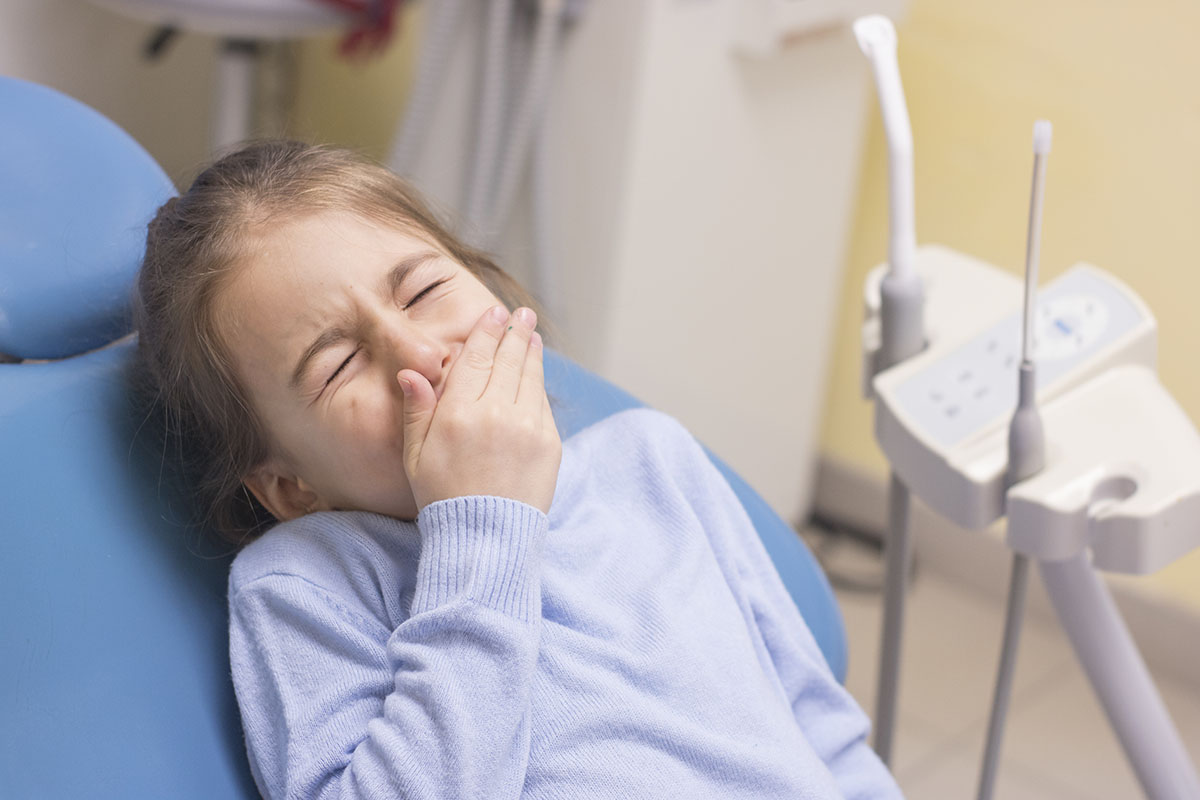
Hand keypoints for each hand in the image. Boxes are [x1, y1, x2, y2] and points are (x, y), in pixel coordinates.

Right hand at [397, 305, 561, 514]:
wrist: (486, 540)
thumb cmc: (444, 498)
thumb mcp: (416, 456)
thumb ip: (417, 410)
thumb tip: (412, 371)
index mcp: (459, 413)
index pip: (475, 358)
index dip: (485, 332)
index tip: (493, 313)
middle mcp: (496, 413)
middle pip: (508, 359)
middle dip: (515, 332)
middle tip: (521, 315)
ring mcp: (528, 426)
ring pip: (530, 376)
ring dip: (531, 351)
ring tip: (532, 334)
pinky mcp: (549, 442)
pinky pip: (543, 402)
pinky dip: (539, 381)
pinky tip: (537, 371)